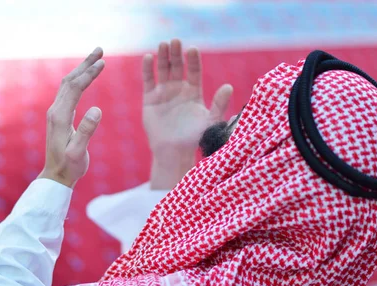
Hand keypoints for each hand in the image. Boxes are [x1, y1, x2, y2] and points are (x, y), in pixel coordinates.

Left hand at [38, 48, 104, 187]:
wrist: (56, 176)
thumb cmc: (69, 167)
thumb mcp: (79, 152)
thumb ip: (87, 131)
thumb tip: (97, 109)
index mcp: (60, 117)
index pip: (75, 88)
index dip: (89, 74)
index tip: (103, 62)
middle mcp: (55, 111)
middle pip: (70, 80)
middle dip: (85, 64)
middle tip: (100, 50)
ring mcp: (55, 113)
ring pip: (68, 84)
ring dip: (81, 69)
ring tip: (96, 58)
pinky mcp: (58, 117)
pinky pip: (67, 92)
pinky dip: (78, 80)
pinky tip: (85, 77)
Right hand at [142, 39, 232, 188]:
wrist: (173, 152)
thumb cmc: (194, 139)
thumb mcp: (210, 121)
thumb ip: (219, 104)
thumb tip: (229, 87)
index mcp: (194, 92)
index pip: (194, 70)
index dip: (193, 60)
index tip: (192, 50)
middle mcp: (179, 89)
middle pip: (177, 66)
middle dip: (176, 53)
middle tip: (175, 41)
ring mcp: (164, 93)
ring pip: (163, 70)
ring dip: (163, 56)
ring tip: (163, 44)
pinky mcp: (150, 99)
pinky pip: (148, 81)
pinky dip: (148, 69)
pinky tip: (149, 57)